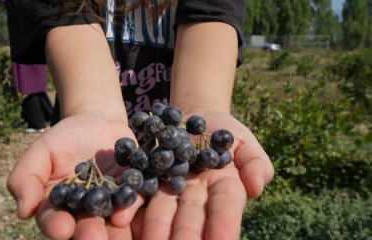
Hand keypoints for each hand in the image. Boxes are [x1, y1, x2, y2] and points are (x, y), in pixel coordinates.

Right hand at [7, 114, 143, 239]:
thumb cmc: (63, 141)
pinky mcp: (133, 193)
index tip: (61, 229)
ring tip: (116, 225)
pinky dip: (132, 205)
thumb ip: (26, 178)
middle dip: (89, 234)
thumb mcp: (41, 152)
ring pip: (113, 222)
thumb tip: (23, 211)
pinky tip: (129, 210)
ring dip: (115, 229)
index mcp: (59, 208)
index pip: (54, 221)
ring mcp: (111, 205)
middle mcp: (86, 213)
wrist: (96, 123)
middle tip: (93, 237)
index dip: (56, 226)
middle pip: (87, 228)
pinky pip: (135, 201)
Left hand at [131, 112, 273, 239]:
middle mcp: (195, 197)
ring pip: (162, 213)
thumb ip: (254, 161)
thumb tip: (256, 185)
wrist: (193, 120)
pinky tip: (120, 219)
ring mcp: (169, 191)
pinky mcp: (148, 181)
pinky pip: (139, 195)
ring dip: (155, 228)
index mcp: (223, 190)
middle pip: (190, 218)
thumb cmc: (225, 132)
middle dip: (185, 235)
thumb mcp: (243, 140)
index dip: (224, 226)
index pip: (225, 209)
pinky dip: (130, 207)